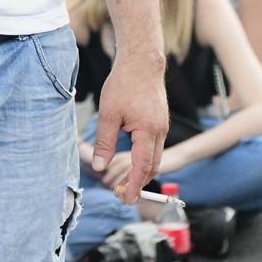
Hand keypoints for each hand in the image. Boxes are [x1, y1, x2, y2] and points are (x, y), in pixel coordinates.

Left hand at [90, 46, 167, 202]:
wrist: (142, 62)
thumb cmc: (124, 84)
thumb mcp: (108, 114)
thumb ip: (104, 142)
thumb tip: (99, 165)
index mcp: (148, 132)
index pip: (142, 168)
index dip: (133, 186)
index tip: (126, 200)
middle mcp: (160, 132)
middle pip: (152, 167)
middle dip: (138, 183)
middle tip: (122, 195)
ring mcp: (162, 126)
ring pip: (154, 157)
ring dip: (142, 171)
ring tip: (125, 181)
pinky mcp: (160, 121)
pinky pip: (155, 146)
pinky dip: (145, 158)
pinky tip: (132, 159)